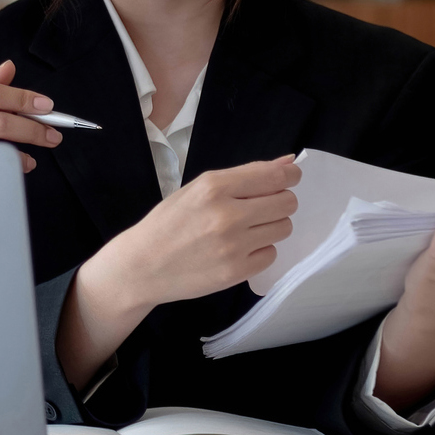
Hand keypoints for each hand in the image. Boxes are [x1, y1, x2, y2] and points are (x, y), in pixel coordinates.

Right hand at [58, 156, 299, 386]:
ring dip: (270, 226)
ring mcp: (234, 245)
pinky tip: (239, 249)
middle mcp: (227, 214)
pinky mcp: (237, 271)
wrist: (143, 265)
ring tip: (246, 229)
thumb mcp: (197, 189)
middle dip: (280, 202)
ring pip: (283, 228)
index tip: (291, 177)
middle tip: (261, 207)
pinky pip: (271, 254)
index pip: (274, 177)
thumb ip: (244, 176)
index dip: (290, 176)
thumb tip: (287, 163)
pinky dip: (260, 250)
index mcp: (214, 186)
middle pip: (286, 203)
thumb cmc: (168, 222)